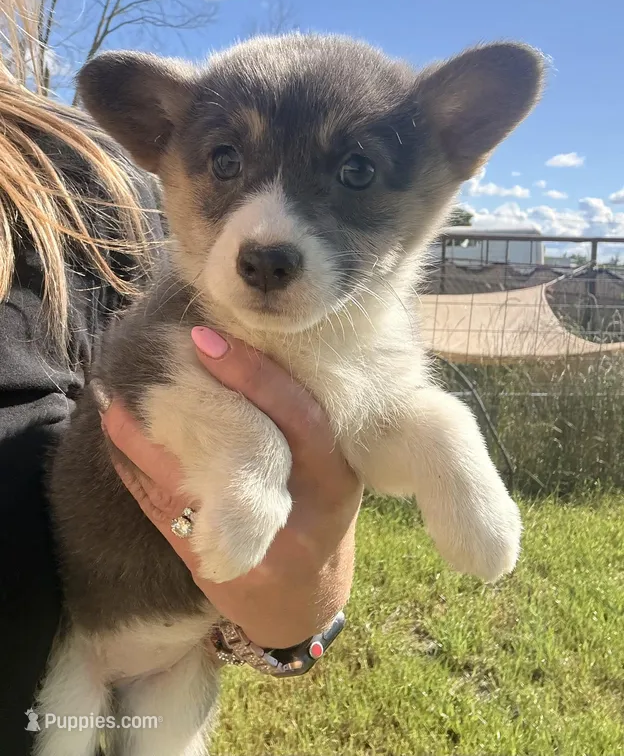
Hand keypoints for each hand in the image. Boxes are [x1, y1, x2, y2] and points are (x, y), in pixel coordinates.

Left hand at [98, 327, 362, 648]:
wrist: (305, 598)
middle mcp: (302, 511)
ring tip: (114, 400)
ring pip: (190, 485)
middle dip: (189, 406)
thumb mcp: (327, 467)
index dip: (255, 375)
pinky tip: (118, 443)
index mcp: (336, 475)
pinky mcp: (215, 566)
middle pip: (241, 451)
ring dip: (144, 442)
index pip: (301, 416)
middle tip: (148, 366)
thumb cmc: (317, 513)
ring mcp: (257, 545)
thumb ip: (297, 421)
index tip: (206, 338)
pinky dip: (137, 476)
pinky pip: (167, 515)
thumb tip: (234, 350)